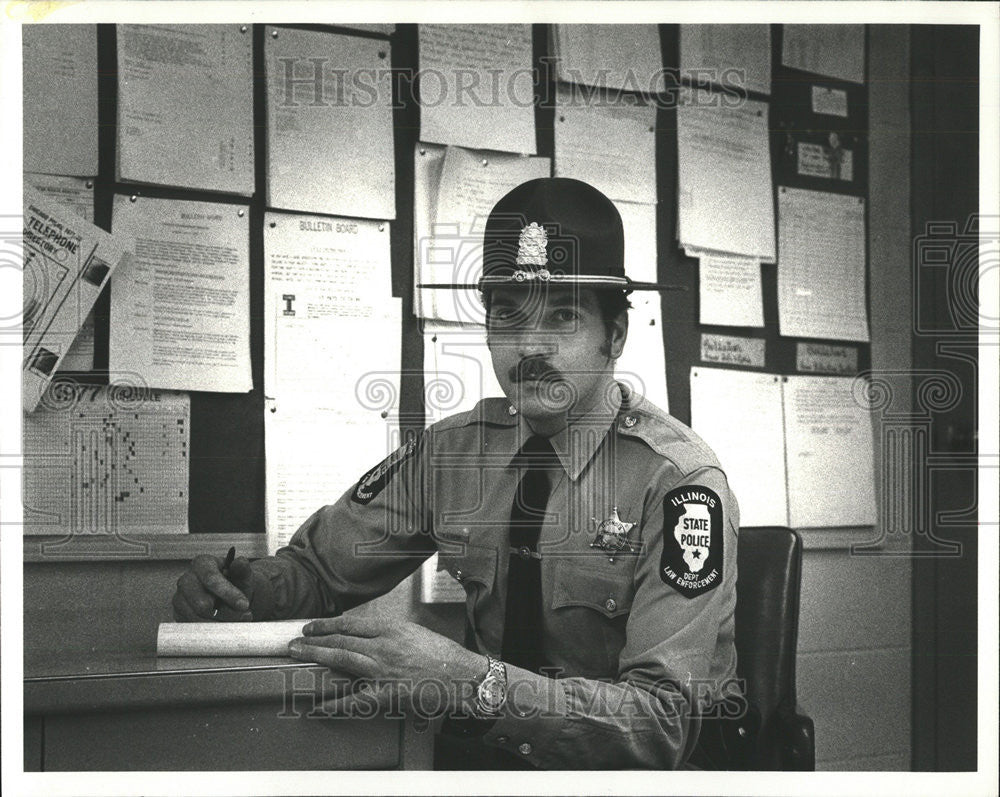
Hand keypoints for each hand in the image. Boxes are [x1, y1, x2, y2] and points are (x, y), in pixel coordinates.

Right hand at [172, 554, 254, 621]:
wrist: (230, 597)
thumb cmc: (236, 583)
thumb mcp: (243, 575)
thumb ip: (242, 569)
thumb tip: (241, 562)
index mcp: (202, 564)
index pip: (211, 578)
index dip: (228, 593)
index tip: (244, 605)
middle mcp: (186, 580)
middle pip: (202, 604)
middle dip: (226, 613)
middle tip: (246, 616)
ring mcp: (179, 598)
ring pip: (198, 619)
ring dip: (221, 623)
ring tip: (238, 621)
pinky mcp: (179, 615)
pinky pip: (194, 628)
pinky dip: (212, 630)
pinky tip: (226, 625)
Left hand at [288, 614, 484, 715]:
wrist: (460, 677)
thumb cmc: (441, 655)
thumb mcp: (413, 632)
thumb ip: (388, 633)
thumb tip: (364, 635)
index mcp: (391, 628)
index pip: (350, 624)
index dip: (326, 625)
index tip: (311, 626)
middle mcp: (383, 646)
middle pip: (340, 640)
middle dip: (313, 640)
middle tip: (295, 642)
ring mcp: (382, 670)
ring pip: (341, 659)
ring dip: (316, 657)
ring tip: (299, 655)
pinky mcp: (385, 694)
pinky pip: (352, 699)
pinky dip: (333, 703)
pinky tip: (317, 704)